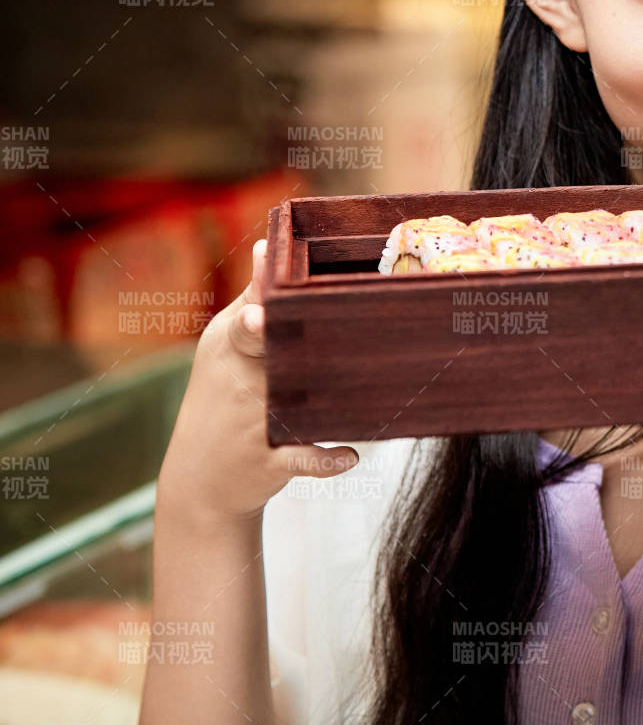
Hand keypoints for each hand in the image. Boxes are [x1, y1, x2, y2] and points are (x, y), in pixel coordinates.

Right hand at [157, 239, 357, 524]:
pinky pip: (302, 459)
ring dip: (319, 398)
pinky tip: (349, 455)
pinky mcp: (268, 462)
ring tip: (362, 379)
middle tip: (264, 326)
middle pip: (264, 353)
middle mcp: (237, 381)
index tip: (263, 297)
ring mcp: (251, 423)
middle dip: (265, 338)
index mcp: (229, 346)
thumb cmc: (224, 397)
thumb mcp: (226, 348)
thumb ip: (252, 301)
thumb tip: (266, 243)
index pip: (249, 316)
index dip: (260, 305)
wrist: (199, 481)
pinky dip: (325, 459)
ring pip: (292, 405)